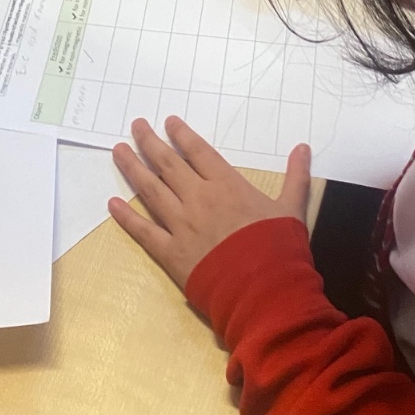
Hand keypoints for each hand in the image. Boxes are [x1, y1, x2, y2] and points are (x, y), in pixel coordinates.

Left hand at [110, 116, 311, 289]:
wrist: (264, 292)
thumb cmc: (279, 248)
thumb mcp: (293, 208)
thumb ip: (296, 176)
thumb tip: (303, 147)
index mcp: (226, 185)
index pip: (197, 152)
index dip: (181, 135)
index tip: (167, 122)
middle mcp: (198, 198)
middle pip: (167, 164)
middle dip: (149, 142)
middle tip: (136, 125)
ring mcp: (181, 225)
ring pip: (150, 190)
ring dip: (132, 168)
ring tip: (118, 151)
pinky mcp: (170, 253)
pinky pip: (143, 231)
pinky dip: (126, 217)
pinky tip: (112, 204)